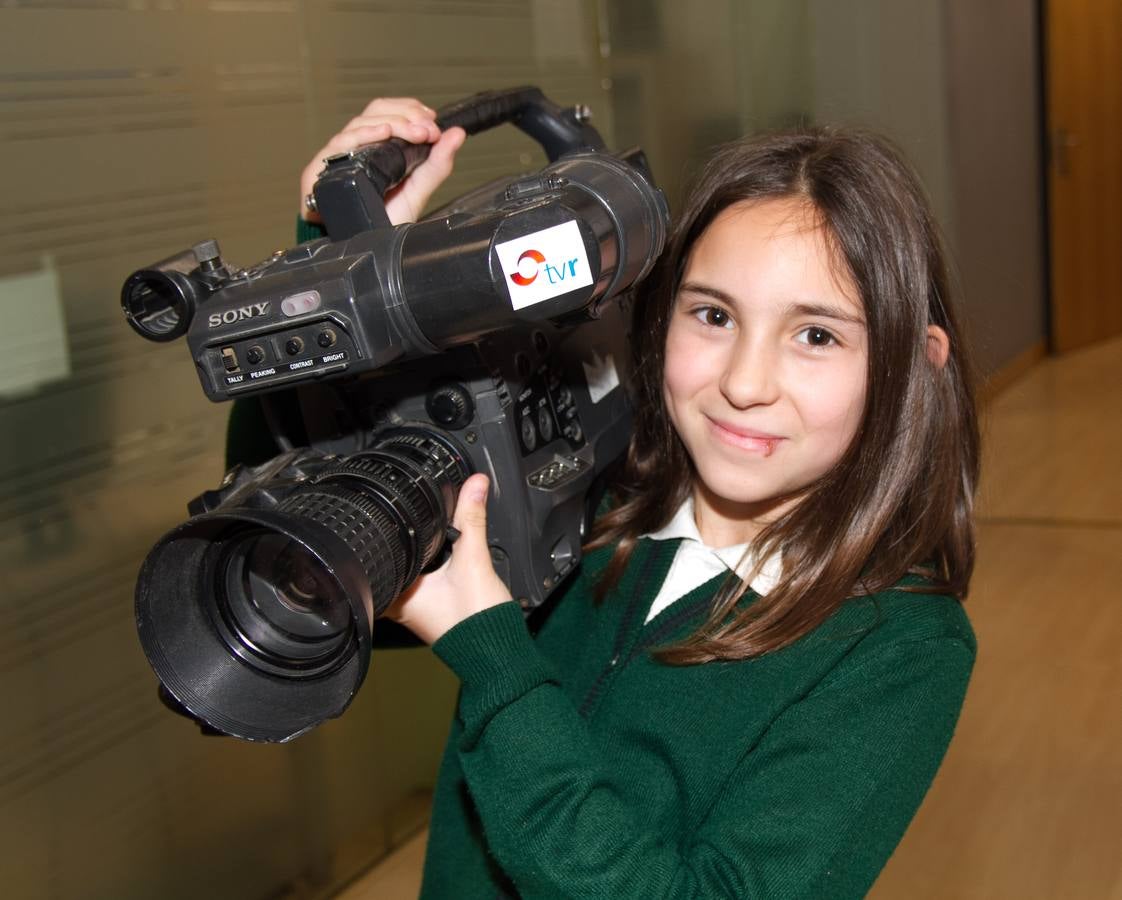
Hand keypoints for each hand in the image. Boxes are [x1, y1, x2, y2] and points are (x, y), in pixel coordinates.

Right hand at [299, 97, 466, 225]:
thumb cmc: (381, 222)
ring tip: (414, 131)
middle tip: (427, 129)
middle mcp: (358, 147)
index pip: (390, 112)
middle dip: (405, 115)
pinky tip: (383, 133)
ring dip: (392, 122)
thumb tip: (456, 134)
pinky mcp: (321, 167)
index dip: (410, 110)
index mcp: (378, 148)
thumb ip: (436, 165)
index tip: (432, 122)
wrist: (361, 250)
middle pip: (376, 111)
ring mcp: (339, 155)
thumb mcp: (416, 193)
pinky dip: (364, 134)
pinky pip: (341, 143)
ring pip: (362, 123)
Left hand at [383, 474, 512, 644]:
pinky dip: (437, 566)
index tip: (398, 513)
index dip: (391, 531)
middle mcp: (400, 605)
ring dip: (426, 554)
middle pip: (399, 557)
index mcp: (397, 596)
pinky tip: (451, 561)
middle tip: (427, 526)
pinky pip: (428, 578)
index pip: (383, 552)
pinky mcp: (434, 608)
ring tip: (442, 546)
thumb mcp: (473, 561)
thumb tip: (473, 486)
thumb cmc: (477, 623)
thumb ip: (472, 520)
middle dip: (413, 540)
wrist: (499, 652)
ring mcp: (416, 609)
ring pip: (414, 568)